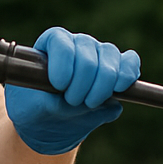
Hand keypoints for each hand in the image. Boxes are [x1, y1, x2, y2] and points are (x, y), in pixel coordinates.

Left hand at [5, 27, 140, 154]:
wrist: (47, 121)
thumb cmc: (34, 108)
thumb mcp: (32, 107)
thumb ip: (52, 102)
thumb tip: (85, 105)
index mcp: (51, 44)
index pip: (61, 42)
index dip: (63, 63)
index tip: (59, 86)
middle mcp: (78, 43)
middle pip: (88, 54)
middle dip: (82, 84)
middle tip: (72, 102)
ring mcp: (100, 54)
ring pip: (110, 58)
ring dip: (103, 85)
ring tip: (91, 103)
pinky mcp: (118, 68)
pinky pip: (130, 62)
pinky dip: (127, 76)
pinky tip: (118, 90)